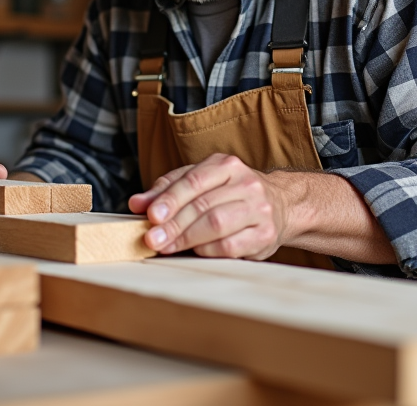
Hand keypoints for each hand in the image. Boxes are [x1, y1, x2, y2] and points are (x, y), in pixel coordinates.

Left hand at [128, 153, 290, 259]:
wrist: (279, 205)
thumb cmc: (230, 194)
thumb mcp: (200, 182)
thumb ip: (168, 190)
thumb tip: (137, 203)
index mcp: (227, 165)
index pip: (194, 180)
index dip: (170, 199)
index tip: (150, 215)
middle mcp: (246, 184)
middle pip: (203, 205)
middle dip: (173, 224)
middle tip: (152, 238)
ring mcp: (258, 209)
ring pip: (216, 224)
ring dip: (187, 238)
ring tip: (166, 246)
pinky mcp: (264, 234)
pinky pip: (230, 245)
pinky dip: (207, 250)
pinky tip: (194, 251)